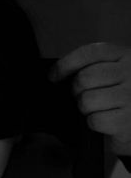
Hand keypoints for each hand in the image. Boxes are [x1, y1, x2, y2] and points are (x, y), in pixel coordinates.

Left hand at [49, 42, 130, 157]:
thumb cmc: (122, 97)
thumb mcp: (113, 73)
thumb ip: (92, 66)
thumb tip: (57, 74)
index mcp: (125, 56)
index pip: (89, 53)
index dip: (66, 64)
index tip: (54, 75)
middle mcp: (130, 73)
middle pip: (84, 78)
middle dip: (77, 91)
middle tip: (84, 97)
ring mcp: (130, 96)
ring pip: (86, 101)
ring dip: (85, 109)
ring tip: (97, 108)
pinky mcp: (126, 120)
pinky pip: (94, 120)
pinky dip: (93, 123)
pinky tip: (104, 120)